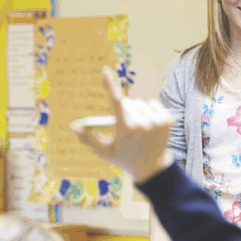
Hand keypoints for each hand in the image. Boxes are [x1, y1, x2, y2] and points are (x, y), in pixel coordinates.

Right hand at [73, 67, 173, 182]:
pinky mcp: (167, 120)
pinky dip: (150, 110)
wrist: (153, 169)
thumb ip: (88, 139)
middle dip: (124, 110)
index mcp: (125, 129)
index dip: (110, 84)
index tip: (105, 70)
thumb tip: (73, 127)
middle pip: (127, 102)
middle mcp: (141, 124)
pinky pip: (153, 103)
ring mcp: (156, 122)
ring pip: (140, 103)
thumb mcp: (105, 152)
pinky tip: (150, 125)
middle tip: (127, 128)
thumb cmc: (125, 159)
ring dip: (137, 111)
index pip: (116, 101)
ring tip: (139, 129)